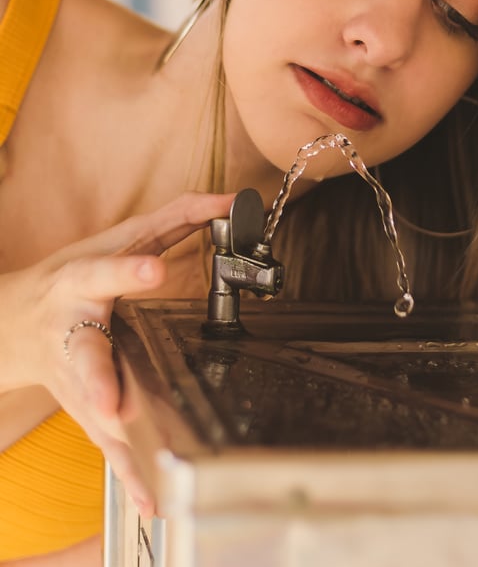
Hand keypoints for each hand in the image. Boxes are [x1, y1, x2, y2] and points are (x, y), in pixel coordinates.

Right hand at [0, 190, 233, 515]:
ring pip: (93, 411)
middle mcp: (71, 332)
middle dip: (98, 378)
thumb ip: (174, 219)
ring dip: (111, 441)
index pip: (105, 274)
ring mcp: (73, 377)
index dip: (129, 273)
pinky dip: (131, 474)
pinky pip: (109, 446)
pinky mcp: (85, 410)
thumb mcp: (115, 240)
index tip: (156, 271)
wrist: (14, 324)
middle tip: (110, 402)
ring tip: (136, 468)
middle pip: (86, 356)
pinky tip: (153, 502)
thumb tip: (231, 199)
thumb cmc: (71, 275)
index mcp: (79, 284)